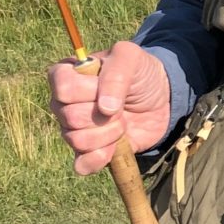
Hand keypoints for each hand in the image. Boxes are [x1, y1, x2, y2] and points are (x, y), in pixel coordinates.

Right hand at [46, 40, 172, 173]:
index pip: (63, 88)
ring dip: (107, 134)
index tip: (108, 88)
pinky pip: (81, 165)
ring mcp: (73, 129)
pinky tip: (115, 147)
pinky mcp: (87, 152)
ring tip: (122, 123)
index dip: (88, 92)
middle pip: (70, 117)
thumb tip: (105, 109)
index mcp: (67, 75)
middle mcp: (64, 104)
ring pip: (77, 141)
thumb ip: (116, 74)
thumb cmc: (139, 73)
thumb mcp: (130, 58)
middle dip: (104, 115)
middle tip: (121, 107)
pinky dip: (100, 158)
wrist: (159, 99)